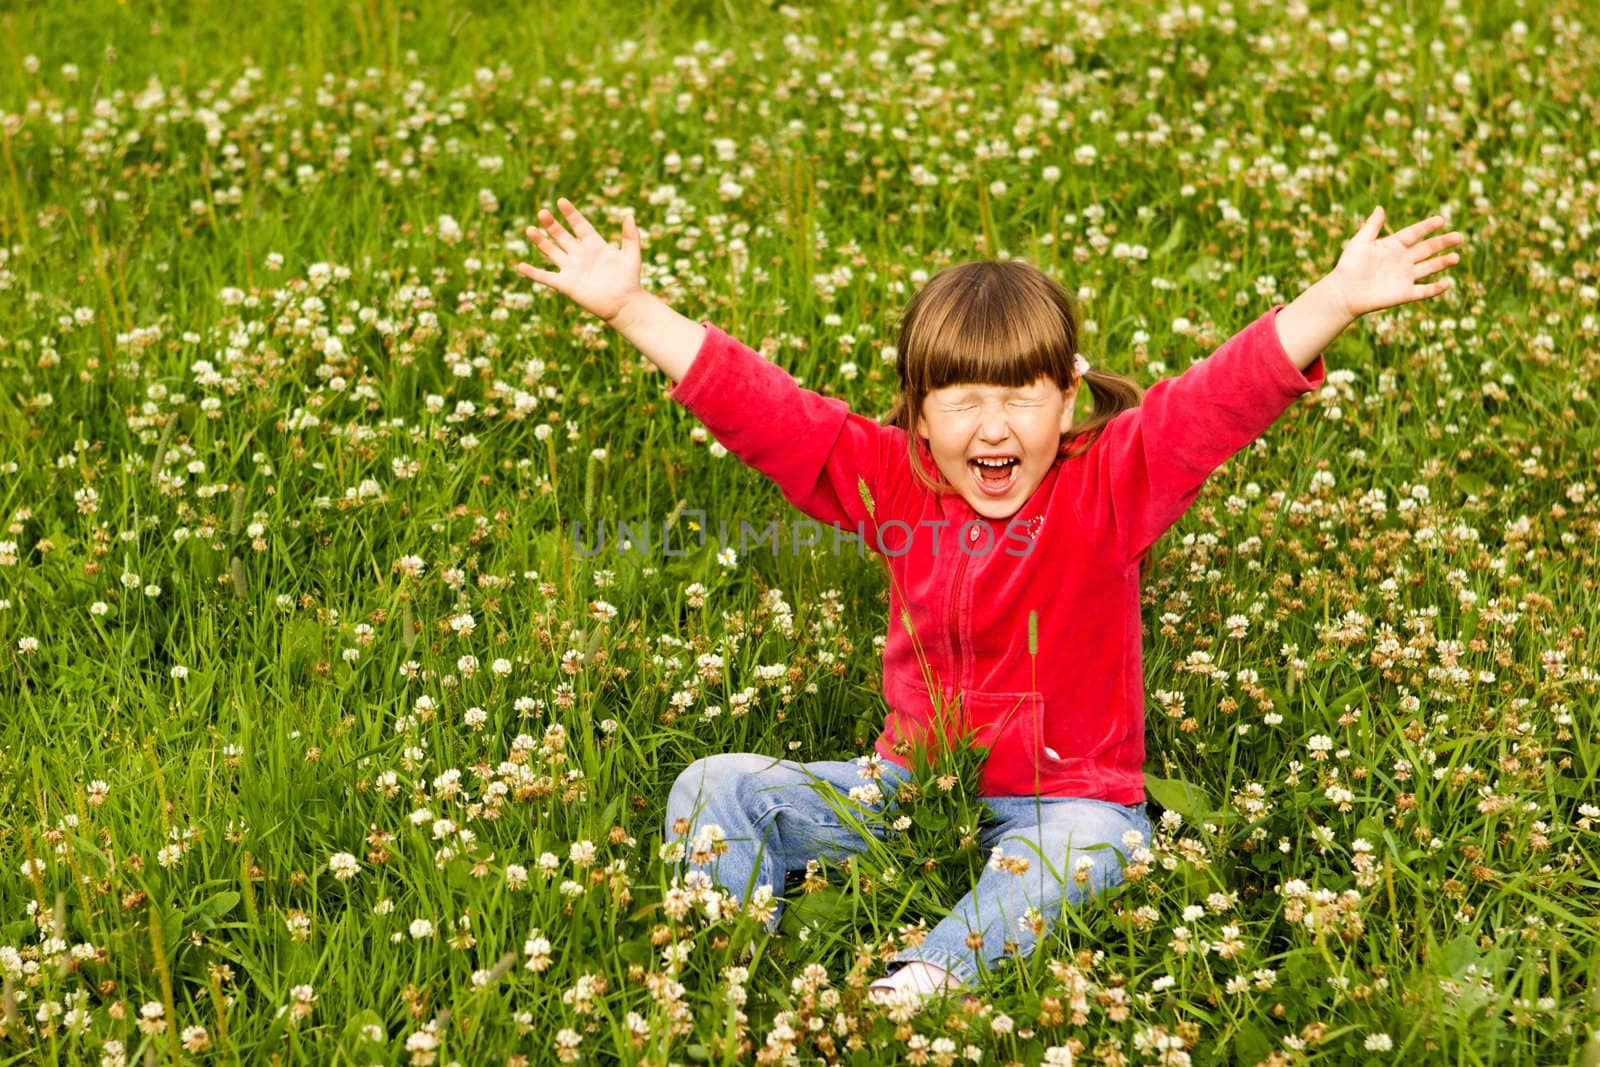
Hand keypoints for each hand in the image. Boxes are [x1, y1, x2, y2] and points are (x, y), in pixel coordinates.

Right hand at [515, 198, 643, 322]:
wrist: (624, 304)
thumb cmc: (630, 280)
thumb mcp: (632, 256)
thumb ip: (631, 237)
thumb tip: (629, 216)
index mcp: (594, 244)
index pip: (579, 225)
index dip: (571, 214)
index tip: (562, 201)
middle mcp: (580, 254)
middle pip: (562, 235)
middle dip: (552, 224)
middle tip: (543, 212)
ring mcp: (571, 268)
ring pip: (551, 252)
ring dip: (540, 241)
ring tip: (530, 229)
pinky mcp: (566, 284)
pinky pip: (546, 277)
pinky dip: (533, 273)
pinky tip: (521, 266)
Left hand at [1329, 207, 1464, 317]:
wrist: (1343, 293)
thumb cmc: (1348, 266)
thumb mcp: (1360, 243)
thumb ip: (1371, 226)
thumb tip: (1379, 208)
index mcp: (1393, 246)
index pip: (1414, 233)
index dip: (1427, 227)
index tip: (1440, 220)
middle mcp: (1402, 260)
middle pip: (1427, 249)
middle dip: (1443, 243)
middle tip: (1458, 237)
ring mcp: (1405, 277)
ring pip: (1429, 268)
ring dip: (1443, 263)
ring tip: (1456, 258)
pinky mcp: (1404, 294)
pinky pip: (1424, 291)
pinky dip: (1436, 288)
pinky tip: (1447, 283)